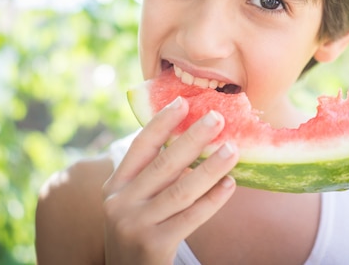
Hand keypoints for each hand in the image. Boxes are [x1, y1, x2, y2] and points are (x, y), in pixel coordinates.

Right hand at [101, 97, 238, 263]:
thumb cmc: (140, 228)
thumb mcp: (135, 200)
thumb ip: (155, 174)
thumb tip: (197, 138)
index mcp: (115, 184)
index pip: (141, 146)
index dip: (162, 122)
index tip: (184, 102)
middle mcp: (120, 202)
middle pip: (164, 163)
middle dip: (193, 138)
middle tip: (218, 118)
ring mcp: (135, 224)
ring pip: (182, 189)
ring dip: (211, 167)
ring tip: (233, 149)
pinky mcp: (154, 245)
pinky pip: (191, 216)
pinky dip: (213, 199)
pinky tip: (230, 184)